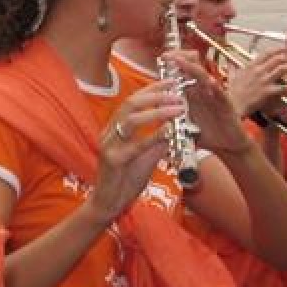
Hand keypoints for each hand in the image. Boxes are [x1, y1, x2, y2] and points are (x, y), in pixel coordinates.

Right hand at [86, 82, 179, 224]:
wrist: (109, 204)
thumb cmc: (125, 181)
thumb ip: (157, 143)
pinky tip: (169, 131)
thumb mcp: (145, 158)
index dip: (152, 89)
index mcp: (114, 128)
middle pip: (131, 103)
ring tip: (178, 107)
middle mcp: (109, 132)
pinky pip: (136, 145)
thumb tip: (175, 128)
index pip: (132, 101)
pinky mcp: (113, 160)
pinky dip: (154, 135)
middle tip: (177, 92)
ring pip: (132, 119)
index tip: (171, 82)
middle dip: (156, 94)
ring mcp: (109, 145)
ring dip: (158, 111)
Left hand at [159, 49, 250, 155]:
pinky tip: (209, 82)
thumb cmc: (209, 134)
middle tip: (169, 56)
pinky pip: (220, 94)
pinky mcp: (226, 105)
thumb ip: (174, 118)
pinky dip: (215, 87)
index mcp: (194, 93)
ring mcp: (215, 96)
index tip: (163, 57)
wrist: (228, 145)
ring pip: (204, 76)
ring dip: (192, 68)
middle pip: (194, 66)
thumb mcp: (186, 124)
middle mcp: (204, 91)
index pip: (185, 71)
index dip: (176, 61)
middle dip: (181, 58)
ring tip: (181, 61)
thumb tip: (158, 117)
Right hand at [225, 49, 286, 118]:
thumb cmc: (232, 93)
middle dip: (285, 58)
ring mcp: (264, 80)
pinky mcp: (268, 91)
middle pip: (277, 59)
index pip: (266, 53)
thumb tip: (228, 64)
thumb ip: (232, 69)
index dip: (277, 49)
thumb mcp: (232, 77)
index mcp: (251, 66)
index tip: (282, 49)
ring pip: (281, 69)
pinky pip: (282, 87)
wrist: (233, 105)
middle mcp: (259, 71)